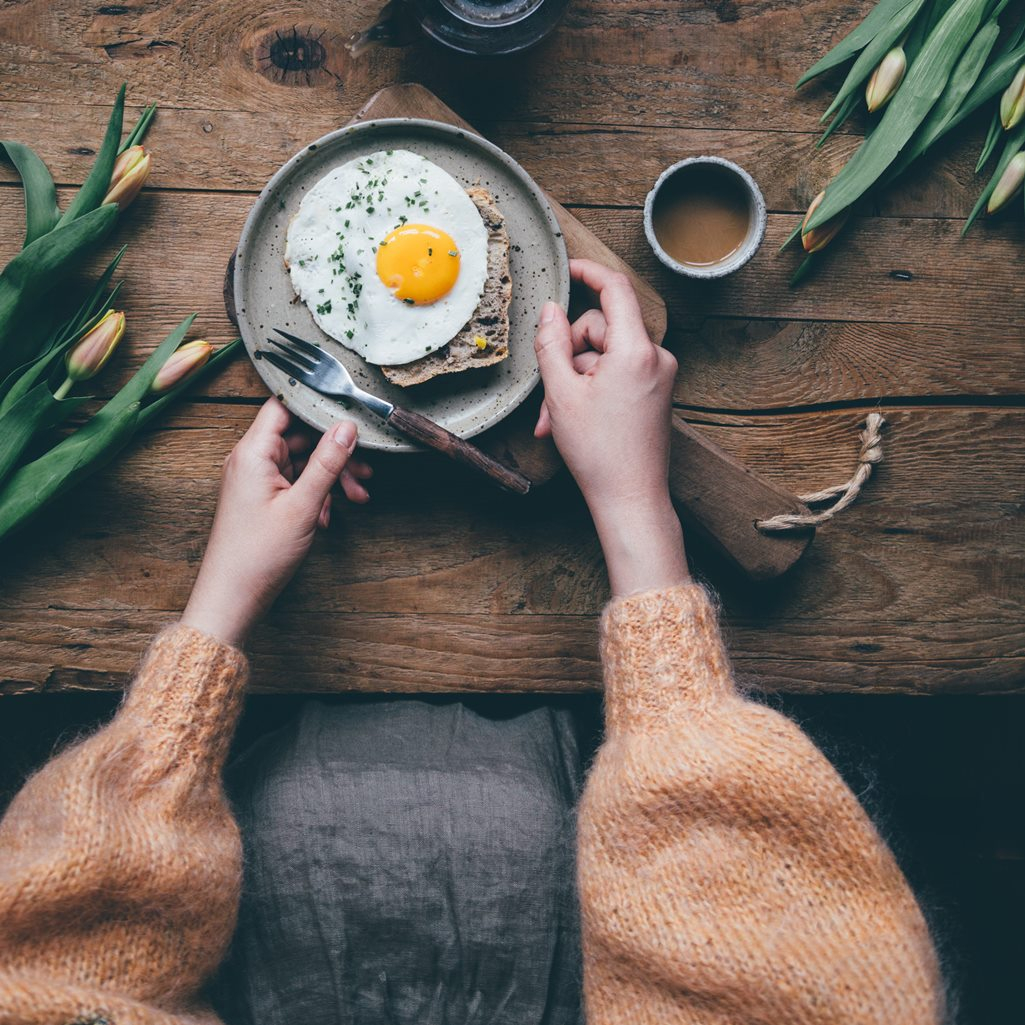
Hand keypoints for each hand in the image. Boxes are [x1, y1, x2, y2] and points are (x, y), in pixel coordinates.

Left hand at [181, 398, 371, 646]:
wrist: (233, 597)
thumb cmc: (257, 555)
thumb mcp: (302, 506)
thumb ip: (327, 462)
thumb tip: (347, 428)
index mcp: (253, 452)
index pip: (285, 406)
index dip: (316, 405)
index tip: (348, 411)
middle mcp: (251, 460)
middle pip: (300, 436)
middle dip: (335, 452)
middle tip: (364, 470)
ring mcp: (257, 480)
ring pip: (302, 463)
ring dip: (330, 477)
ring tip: (357, 496)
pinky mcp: (263, 499)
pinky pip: (295, 483)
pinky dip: (316, 494)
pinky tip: (330, 515)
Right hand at [533, 259, 688, 595]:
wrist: (631, 498)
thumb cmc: (598, 452)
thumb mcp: (561, 393)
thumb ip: (551, 344)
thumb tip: (548, 310)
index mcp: (636, 350)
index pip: (615, 289)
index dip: (588, 272)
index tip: (568, 268)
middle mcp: (656, 357)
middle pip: (602, 329)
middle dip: (569, 356)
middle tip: (549, 394)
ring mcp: (660, 375)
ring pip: (605, 356)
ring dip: (575, 381)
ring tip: (556, 418)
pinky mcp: (657, 392)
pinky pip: (618, 374)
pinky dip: (593, 390)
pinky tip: (573, 419)